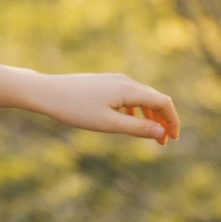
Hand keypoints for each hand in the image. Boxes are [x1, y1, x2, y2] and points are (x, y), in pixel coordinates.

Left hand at [33, 72, 179, 143]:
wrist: (48, 92)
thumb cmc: (76, 110)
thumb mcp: (108, 124)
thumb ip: (136, 128)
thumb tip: (161, 132)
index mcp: (128, 89)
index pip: (163, 102)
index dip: (172, 120)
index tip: (172, 139)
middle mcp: (124, 81)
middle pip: (155, 98)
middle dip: (163, 119)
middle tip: (163, 142)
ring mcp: (114, 80)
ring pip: (141, 96)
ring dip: (150, 115)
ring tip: (150, 133)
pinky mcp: (104, 83)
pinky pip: (128, 95)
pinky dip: (136, 109)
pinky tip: (129, 119)